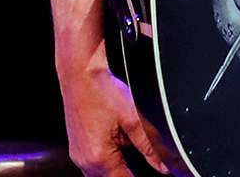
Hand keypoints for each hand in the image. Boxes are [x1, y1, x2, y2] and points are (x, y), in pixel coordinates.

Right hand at [58, 58, 172, 176]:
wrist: (80, 74)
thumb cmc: (102, 91)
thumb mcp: (133, 119)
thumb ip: (149, 147)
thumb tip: (163, 166)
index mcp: (100, 158)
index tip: (154, 174)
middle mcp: (85, 161)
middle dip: (128, 175)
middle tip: (145, 162)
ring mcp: (78, 155)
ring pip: (101, 174)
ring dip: (117, 169)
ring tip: (127, 144)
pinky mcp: (76, 147)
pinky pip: (93, 165)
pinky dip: (108, 160)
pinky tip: (116, 142)